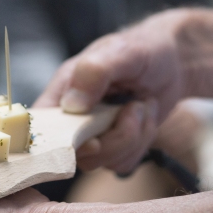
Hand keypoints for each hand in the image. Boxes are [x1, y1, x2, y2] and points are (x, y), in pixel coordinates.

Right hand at [34, 9, 190, 173]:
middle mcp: (72, 120)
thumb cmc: (140, 48)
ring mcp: (93, 137)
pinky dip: (143, 142)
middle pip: (77, 155)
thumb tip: (72, 105)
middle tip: (133, 108)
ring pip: (104, 162)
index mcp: (61, 95)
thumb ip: (94, 71)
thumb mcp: (120, 52)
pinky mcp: (115, 148)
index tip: (92, 140)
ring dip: (133, 136)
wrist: (171, 62)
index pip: (41, 129)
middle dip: (114, 137)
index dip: (58, 144)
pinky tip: (146, 117)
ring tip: (142, 105)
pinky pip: (124, 164)